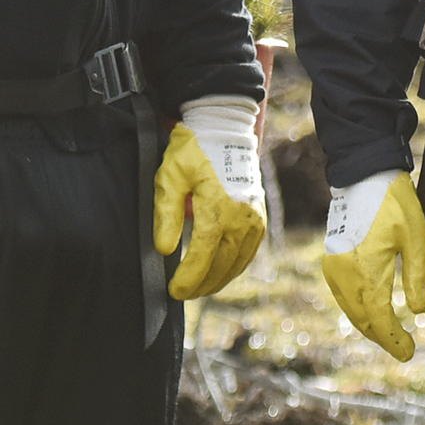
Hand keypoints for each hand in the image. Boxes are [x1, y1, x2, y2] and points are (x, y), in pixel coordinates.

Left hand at [157, 98, 268, 300]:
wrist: (224, 131)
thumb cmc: (193, 152)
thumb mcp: (171, 178)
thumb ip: (166, 215)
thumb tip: (165, 249)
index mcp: (217, 208)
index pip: (201, 256)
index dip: (188, 278)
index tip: (174, 291)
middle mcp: (240, 218)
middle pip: (221, 265)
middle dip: (201, 284)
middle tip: (182, 294)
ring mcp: (253, 219)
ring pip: (237, 263)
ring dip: (218, 280)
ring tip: (198, 289)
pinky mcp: (259, 218)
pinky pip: (248, 252)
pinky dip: (234, 267)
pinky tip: (220, 273)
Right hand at [317, 172, 424, 360]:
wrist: (363, 176)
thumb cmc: (394, 203)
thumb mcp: (416, 238)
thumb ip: (417, 276)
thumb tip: (417, 311)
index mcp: (366, 271)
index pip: (379, 318)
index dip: (394, 340)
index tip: (409, 351)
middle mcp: (344, 274)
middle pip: (362, 320)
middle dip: (383, 338)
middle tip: (404, 349)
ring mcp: (333, 268)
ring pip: (350, 310)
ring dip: (370, 326)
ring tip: (391, 336)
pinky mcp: (331, 261)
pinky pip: (343, 297)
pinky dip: (358, 311)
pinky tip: (372, 313)